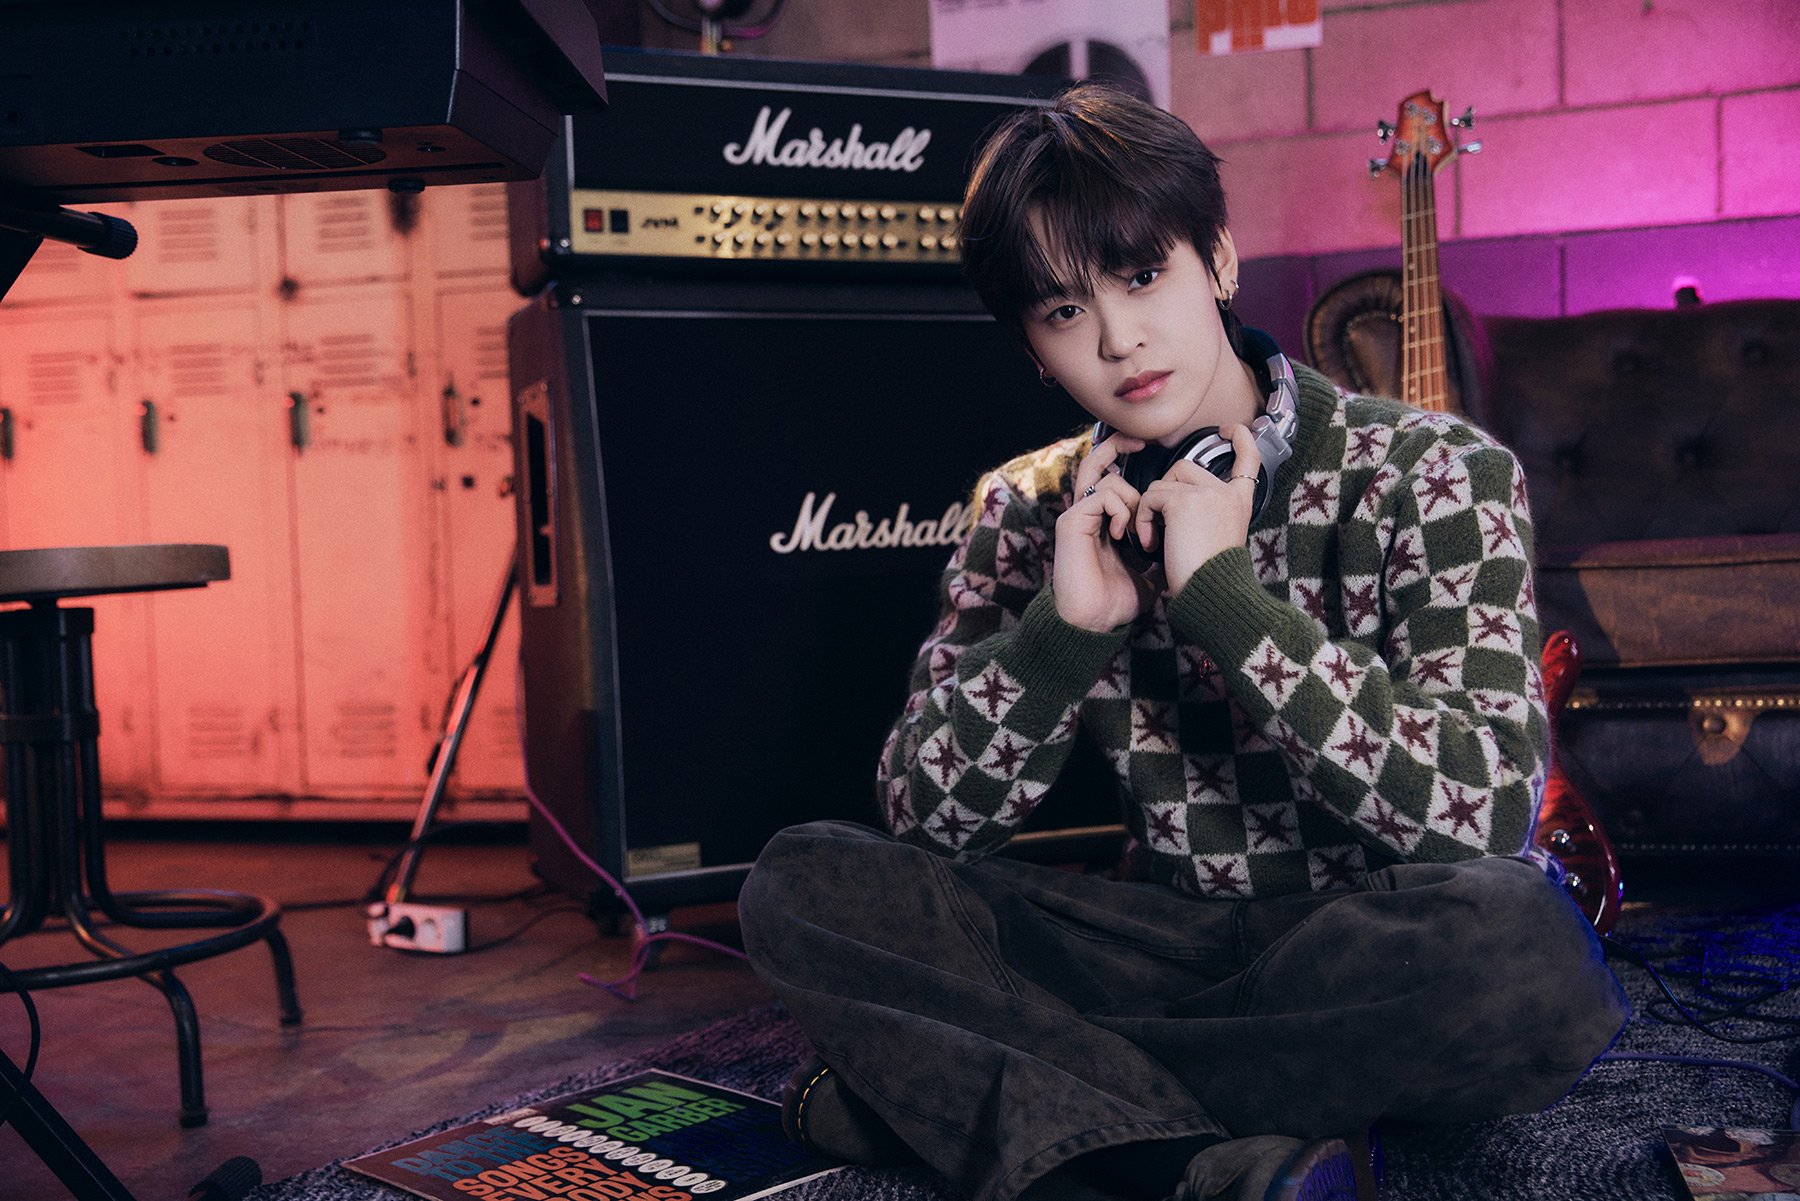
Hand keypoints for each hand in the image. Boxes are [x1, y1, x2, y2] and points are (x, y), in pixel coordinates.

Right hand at [1054, 433, 1154, 631]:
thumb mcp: (1148, 575)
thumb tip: (1181, 548)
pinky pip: (1100, 496)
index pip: (1111, 479)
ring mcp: (1077, 517)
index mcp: (1102, 522)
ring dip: (1130, 498)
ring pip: (1104, 480)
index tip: (1148, 452)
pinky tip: (1122, 533)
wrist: (1094, 621)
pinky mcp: (1072, 522)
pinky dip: (1119, 509)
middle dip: (1115, 445)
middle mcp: (1088, 514)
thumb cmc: (1114, 602)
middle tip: (1140, 442)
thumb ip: (1159, 556)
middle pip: (1095, 464)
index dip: (1124, 460)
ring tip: (1137, 527)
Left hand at [1136, 424, 1261, 595]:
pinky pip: (1150, 497)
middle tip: (1161, 528)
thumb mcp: (1214, 541)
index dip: (1239, 437)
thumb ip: (1203, 515)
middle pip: (1184, 468)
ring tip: (1156, 539)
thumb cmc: (1208, 579)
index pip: (1248, 457)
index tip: (1227, 430)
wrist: (1211, 595)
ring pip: (1163, 481)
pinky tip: (1151, 543)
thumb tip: (1171, 503)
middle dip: (1165, 493)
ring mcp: (1208, 493)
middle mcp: (1228, 493)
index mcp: (1239, 502)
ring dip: (1150, 509)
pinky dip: (1142, 520)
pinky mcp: (1185, 500)